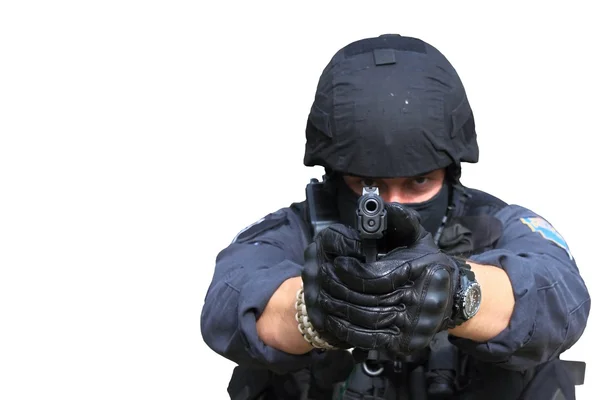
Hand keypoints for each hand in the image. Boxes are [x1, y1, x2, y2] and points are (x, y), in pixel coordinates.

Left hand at [301, 203, 461, 353]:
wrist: (452, 296)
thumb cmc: (428, 263)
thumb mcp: (418, 236)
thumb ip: (400, 219)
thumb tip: (380, 207)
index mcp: (419, 273)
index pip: (376, 277)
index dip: (352, 271)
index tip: (338, 262)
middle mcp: (419, 301)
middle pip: (368, 300)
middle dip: (341, 289)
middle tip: (324, 279)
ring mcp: (413, 325)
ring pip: (367, 320)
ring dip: (341, 310)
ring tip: (324, 297)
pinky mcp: (405, 343)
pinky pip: (371, 339)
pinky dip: (349, 332)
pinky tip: (335, 320)